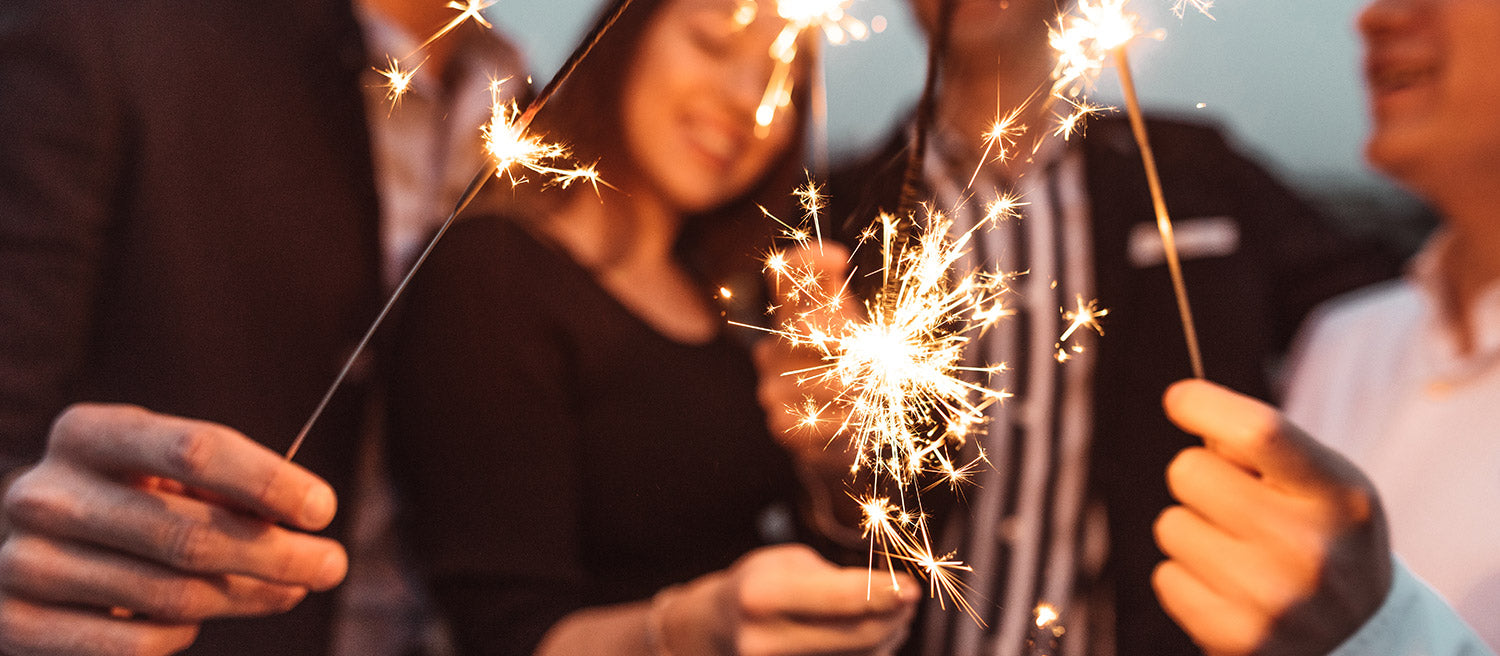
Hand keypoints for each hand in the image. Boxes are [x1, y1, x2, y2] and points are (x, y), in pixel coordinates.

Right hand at [0, 404, 347, 655]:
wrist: (33, 550)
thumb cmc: (126, 502)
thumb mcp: (164, 474)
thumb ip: (226, 489)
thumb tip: (307, 521)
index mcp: (87, 433)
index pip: (195, 450)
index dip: (270, 482)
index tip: (324, 509)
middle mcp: (45, 494)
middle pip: (190, 534)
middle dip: (278, 554)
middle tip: (333, 565)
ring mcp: (24, 562)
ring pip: (172, 595)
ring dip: (247, 597)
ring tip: (285, 589)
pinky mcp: (16, 625)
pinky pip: (136, 645)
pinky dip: (182, 636)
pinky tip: (193, 620)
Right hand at [661, 543, 917, 655]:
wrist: (713, 632)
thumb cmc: (757, 587)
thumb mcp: (788, 566)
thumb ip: (837, 581)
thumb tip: (898, 595)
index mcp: (761, 597)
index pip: (842, 600)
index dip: (887, 593)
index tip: (914, 587)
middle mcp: (764, 642)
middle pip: (859, 637)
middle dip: (894, 617)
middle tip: (909, 598)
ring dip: (887, 638)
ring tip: (887, 615)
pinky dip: (870, 653)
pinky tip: (872, 637)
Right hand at [752, 243, 861, 473]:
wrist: (841, 434)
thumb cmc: (849, 371)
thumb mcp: (851, 327)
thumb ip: (840, 294)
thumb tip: (835, 257)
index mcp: (791, 318)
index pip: (783, 277)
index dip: (806, 260)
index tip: (839, 258)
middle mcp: (773, 347)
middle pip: (809, 327)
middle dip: (849, 341)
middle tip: (877, 358)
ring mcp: (771, 386)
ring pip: (826, 377)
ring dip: (859, 388)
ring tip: (869, 394)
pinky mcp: (781, 423)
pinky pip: (825, 416)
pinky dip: (850, 418)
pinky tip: (855, 418)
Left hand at [1153, 380, 1391, 655]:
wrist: (1361, 637)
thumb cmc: (1326, 537)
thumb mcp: (1327, 484)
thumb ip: (1267, 446)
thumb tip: (1186, 404)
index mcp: (1340, 497)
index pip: (1259, 432)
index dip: (1204, 405)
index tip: (1179, 399)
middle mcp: (1310, 550)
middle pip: (1190, 471)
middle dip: (1200, 476)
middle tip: (1232, 500)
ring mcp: (1273, 600)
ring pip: (1170, 524)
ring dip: (1193, 530)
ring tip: (1238, 550)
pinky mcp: (1239, 639)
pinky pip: (1166, 578)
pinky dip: (1186, 577)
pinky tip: (1228, 587)